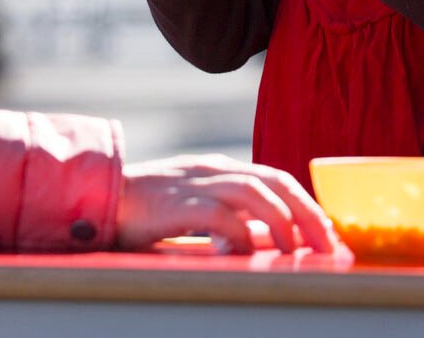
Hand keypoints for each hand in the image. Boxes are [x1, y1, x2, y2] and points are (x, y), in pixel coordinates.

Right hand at [116, 154, 336, 254]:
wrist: (95, 198)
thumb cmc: (145, 211)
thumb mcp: (193, 207)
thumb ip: (226, 217)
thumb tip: (263, 241)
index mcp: (220, 169)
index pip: (276, 179)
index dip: (306, 204)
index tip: (326, 231)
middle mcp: (213, 170)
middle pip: (275, 182)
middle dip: (307, 213)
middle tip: (328, 244)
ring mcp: (194, 184)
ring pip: (254, 193)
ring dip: (282, 221)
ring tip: (296, 251)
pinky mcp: (174, 204)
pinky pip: (217, 215)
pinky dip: (238, 234)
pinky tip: (246, 254)